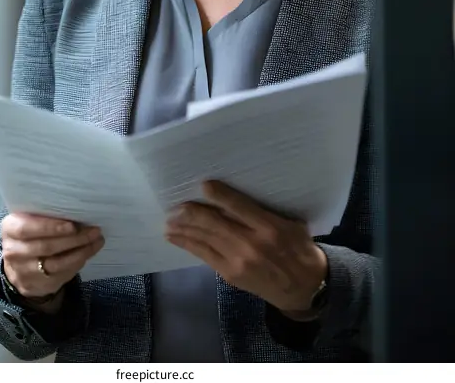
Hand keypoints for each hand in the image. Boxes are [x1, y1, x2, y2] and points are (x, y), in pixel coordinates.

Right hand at [1, 212, 103, 300]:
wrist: (18, 264)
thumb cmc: (30, 233)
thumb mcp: (29, 219)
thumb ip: (45, 214)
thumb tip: (77, 208)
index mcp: (10, 229)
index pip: (27, 228)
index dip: (51, 227)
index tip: (73, 225)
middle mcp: (13, 251)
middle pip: (46, 247)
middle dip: (74, 239)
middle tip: (94, 231)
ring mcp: (23, 272)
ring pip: (56, 264)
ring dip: (80, 252)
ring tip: (96, 241)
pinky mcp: (35, 286)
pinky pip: (60, 276)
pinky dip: (76, 264)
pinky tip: (87, 253)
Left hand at [165, 181, 326, 313]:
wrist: (304, 288)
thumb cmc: (299, 248)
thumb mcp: (291, 224)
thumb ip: (266, 211)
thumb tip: (238, 192)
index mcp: (269, 227)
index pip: (240, 207)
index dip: (220, 195)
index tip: (203, 184)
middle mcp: (251, 244)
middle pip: (215, 223)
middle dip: (192, 213)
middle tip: (175, 204)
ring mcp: (238, 261)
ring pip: (205, 239)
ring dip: (184, 228)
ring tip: (168, 219)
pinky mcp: (230, 275)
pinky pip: (204, 256)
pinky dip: (188, 245)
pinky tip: (175, 237)